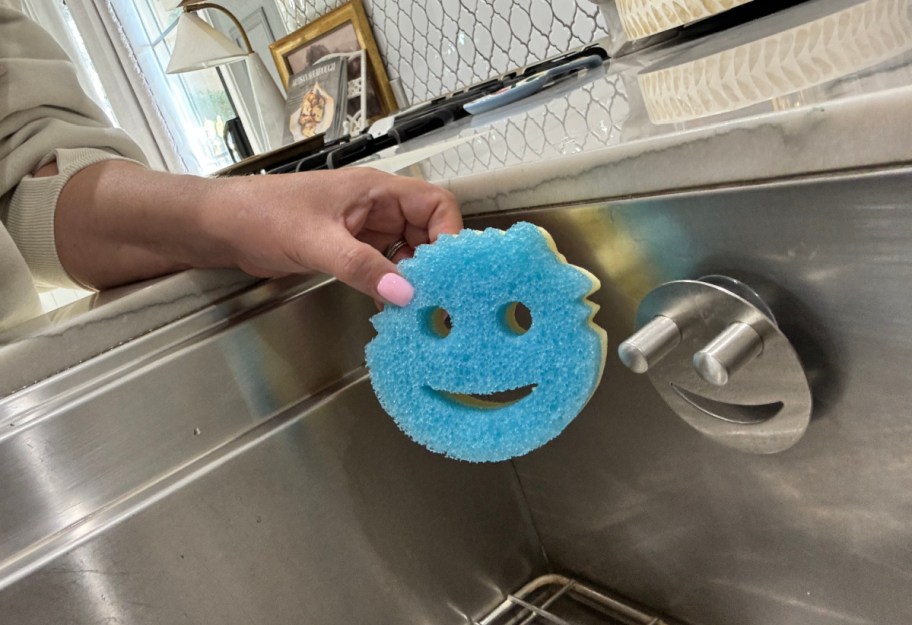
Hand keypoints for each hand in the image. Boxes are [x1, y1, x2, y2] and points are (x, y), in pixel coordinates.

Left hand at [54, 162, 461, 304]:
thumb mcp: (315, 241)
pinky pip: (384, 268)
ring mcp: (364, 231)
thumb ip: (360, 266)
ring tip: (419, 312)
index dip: (450, 235)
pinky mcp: (350, 251)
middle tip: (438, 301)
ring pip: (408, 254)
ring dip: (414, 281)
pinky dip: (391, 288)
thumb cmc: (262, 215)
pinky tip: (391, 311)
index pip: (435, 205)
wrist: (221, 227)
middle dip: (435, 265)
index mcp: (376, 191)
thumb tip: (405, 294)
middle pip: (428, 233)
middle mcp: (377, 209)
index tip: (449, 274)